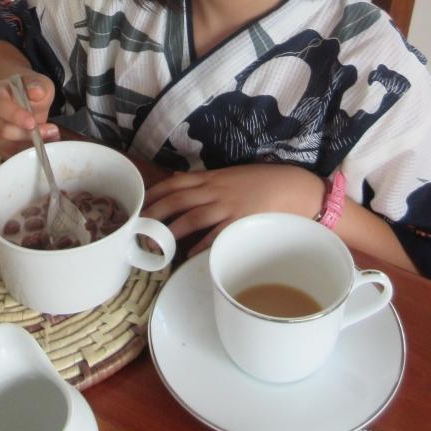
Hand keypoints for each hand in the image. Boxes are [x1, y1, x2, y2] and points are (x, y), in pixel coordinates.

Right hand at [0, 70, 57, 157]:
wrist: (23, 97)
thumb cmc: (29, 89)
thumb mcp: (37, 82)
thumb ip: (37, 85)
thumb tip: (37, 92)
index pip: (1, 106)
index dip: (16, 116)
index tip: (32, 123)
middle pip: (3, 130)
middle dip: (27, 133)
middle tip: (51, 130)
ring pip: (7, 145)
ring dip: (30, 144)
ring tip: (51, 136)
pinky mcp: (0, 145)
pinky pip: (11, 154)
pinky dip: (28, 152)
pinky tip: (43, 144)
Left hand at [143, 164, 323, 254]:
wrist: (293, 186)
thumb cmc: (262, 182)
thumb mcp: (231, 176)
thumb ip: (206, 181)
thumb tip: (180, 184)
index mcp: (212, 177)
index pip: (175, 183)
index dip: (154, 193)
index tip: (139, 204)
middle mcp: (216, 189)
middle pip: (177, 199)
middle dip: (155, 213)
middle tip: (137, 227)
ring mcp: (228, 205)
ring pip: (192, 216)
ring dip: (171, 230)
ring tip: (155, 243)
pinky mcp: (242, 222)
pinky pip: (217, 235)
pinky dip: (202, 245)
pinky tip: (189, 255)